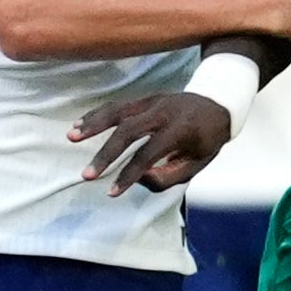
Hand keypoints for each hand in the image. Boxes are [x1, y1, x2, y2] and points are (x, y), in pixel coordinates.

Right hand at [70, 91, 230, 193]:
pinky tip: (78, 125)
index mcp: (181, 129)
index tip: (112, 192)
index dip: (129, 174)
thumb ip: (169, 176)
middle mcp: (164, 111)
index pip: (149, 153)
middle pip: (128, 130)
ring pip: (118, 111)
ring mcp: (152, 101)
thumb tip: (138, 179)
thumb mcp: (198, 163)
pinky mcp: (144, 98)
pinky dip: (96, 114)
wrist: (218, 102)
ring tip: (71, 137)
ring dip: (93, 125)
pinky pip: (117, 105)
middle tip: (87, 174)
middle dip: (106, 154)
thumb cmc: (208, 139)